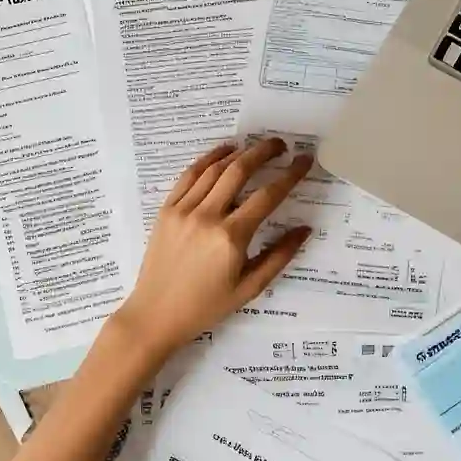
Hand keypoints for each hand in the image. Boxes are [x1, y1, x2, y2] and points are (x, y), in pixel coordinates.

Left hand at [114, 138, 313, 357]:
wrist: (155, 315)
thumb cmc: (206, 307)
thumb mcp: (249, 288)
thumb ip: (279, 256)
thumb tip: (304, 229)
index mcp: (231, 238)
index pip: (268, 196)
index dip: (290, 175)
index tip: (304, 160)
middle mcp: (207, 217)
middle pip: (240, 171)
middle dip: (264, 152)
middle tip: (281, 145)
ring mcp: (183, 210)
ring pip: (214, 169)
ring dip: (238, 153)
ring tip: (256, 147)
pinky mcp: (166, 210)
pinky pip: (189, 176)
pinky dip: (208, 159)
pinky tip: (223, 152)